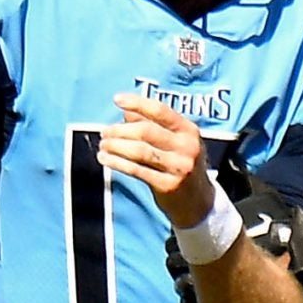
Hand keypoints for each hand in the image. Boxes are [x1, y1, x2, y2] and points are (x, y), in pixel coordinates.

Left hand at [104, 94, 216, 226]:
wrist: (199, 202)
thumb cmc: (181, 164)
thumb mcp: (175, 141)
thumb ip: (153, 124)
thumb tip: (127, 111)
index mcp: (189, 130)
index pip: (161, 111)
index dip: (138, 103)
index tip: (117, 99)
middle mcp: (187, 147)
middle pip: (146, 131)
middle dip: (120, 130)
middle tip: (104, 132)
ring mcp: (178, 167)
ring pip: (140, 151)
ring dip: (116, 146)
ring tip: (103, 145)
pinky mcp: (168, 185)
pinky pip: (137, 170)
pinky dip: (117, 163)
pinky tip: (106, 159)